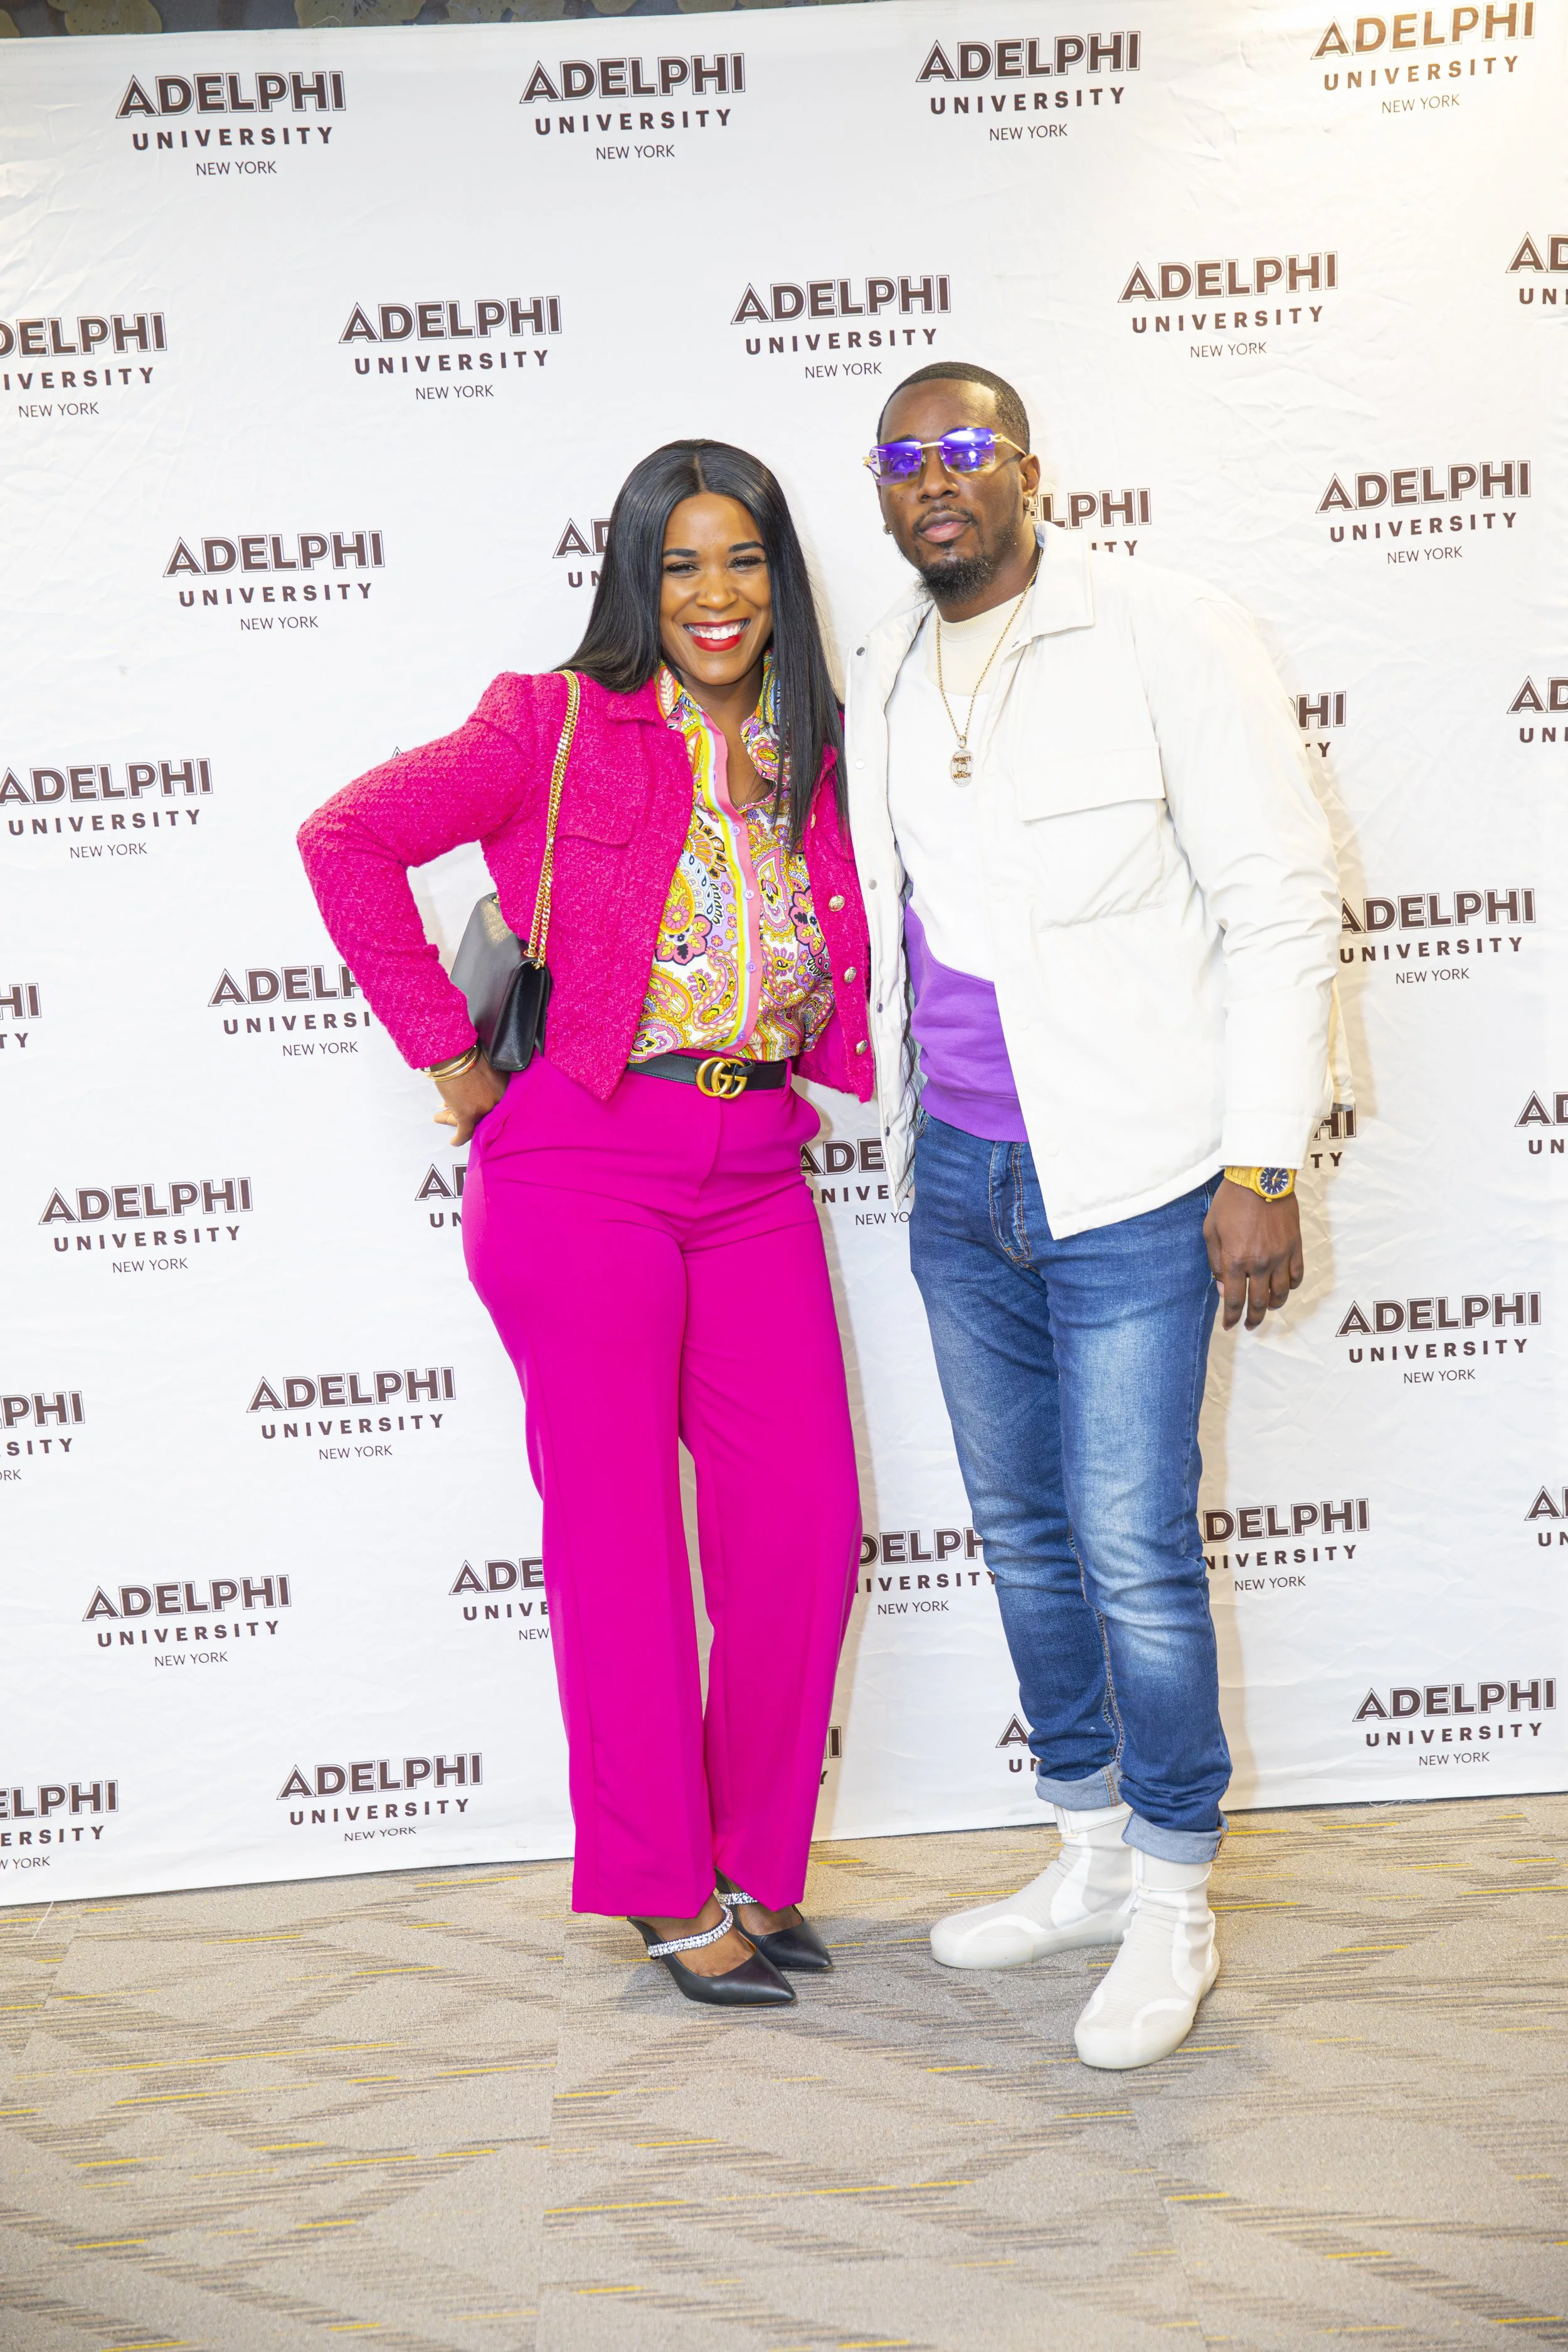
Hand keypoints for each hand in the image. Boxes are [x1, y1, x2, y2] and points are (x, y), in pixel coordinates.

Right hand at [433, 1051, 506, 1146]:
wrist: (453, 1053)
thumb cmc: (468, 1054)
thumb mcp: (487, 1066)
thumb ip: (489, 1080)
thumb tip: (478, 1089)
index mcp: (506, 1088)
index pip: (497, 1104)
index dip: (485, 1105)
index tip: (479, 1108)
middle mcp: (498, 1101)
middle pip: (483, 1112)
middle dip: (469, 1110)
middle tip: (459, 1110)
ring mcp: (484, 1109)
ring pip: (471, 1121)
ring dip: (454, 1118)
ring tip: (443, 1116)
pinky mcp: (468, 1116)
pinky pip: (464, 1132)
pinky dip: (458, 1138)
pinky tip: (454, 1141)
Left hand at [1203, 1179, 1303, 1332]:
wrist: (1260, 1178)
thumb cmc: (1230, 1202)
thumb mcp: (1211, 1231)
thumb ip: (1216, 1262)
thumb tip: (1223, 1287)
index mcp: (1236, 1260)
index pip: (1234, 1299)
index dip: (1231, 1316)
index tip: (1229, 1325)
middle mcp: (1260, 1263)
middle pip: (1260, 1302)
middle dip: (1253, 1318)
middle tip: (1249, 1325)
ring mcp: (1281, 1256)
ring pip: (1281, 1293)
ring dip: (1273, 1306)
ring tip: (1267, 1309)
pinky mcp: (1295, 1246)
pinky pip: (1297, 1276)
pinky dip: (1291, 1287)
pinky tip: (1283, 1289)